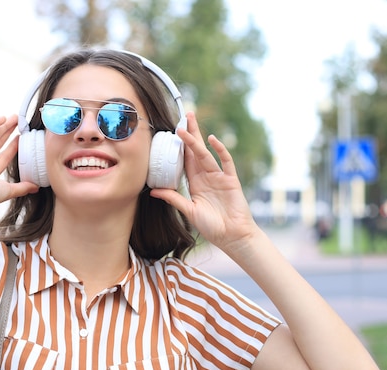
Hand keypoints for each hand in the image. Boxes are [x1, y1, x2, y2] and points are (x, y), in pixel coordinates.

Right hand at [0, 115, 38, 212]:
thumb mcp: (9, 190)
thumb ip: (23, 187)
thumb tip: (36, 187)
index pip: (4, 157)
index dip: (13, 147)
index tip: (22, 138)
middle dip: (8, 133)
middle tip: (19, 123)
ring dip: (3, 126)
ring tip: (15, 118)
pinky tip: (3, 118)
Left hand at [150, 112, 258, 251]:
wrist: (232, 236)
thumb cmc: (212, 226)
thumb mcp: (188, 210)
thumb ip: (173, 198)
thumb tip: (153, 191)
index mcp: (195, 183)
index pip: (185, 160)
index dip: (179, 146)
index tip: (172, 132)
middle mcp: (206, 176)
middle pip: (195, 151)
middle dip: (190, 133)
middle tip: (184, 115)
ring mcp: (219, 176)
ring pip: (206, 153)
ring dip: (197, 138)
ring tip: (189, 123)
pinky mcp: (230, 180)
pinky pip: (225, 162)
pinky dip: (220, 150)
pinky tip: (212, 140)